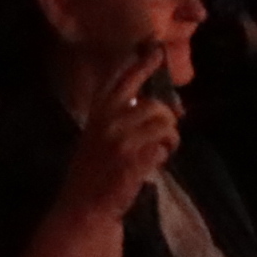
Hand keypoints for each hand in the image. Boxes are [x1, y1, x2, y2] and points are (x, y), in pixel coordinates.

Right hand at [58, 55, 181, 217]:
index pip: (122, 81)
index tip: (156, 51)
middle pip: (156, 106)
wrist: (85, 205)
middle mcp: (109, 121)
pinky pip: (164, 147)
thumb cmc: (98, 170)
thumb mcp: (102, 135)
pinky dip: (165, 154)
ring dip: (170, 138)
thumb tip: (170, 106)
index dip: (141, 65)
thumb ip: (128, 117)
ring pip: (165, 125)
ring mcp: (121, 140)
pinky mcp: (134, 159)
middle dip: (168, 119)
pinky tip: (156, 162)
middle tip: (166, 134)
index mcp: (99, 112)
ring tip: (161, 150)